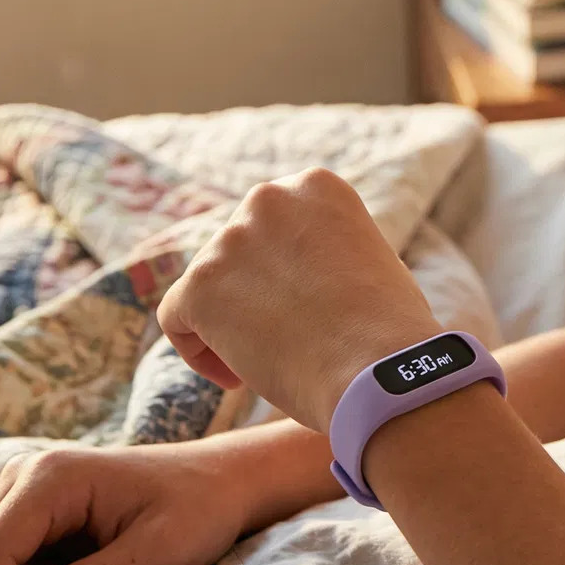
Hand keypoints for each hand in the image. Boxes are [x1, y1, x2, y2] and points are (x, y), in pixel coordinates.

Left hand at [158, 167, 441, 432]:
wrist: (378, 370)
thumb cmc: (387, 330)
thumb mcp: (368, 259)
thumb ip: (324, 249)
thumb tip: (293, 271)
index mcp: (315, 186)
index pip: (275, 226)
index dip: (283, 272)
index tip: (303, 308)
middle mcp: (269, 198)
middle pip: (238, 252)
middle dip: (253, 294)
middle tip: (283, 338)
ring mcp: (230, 239)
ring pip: (209, 288)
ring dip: (232, 326)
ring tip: (271, 363)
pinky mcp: (200, 284)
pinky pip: (178, 318)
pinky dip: (199, 352)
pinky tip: (238, 379)